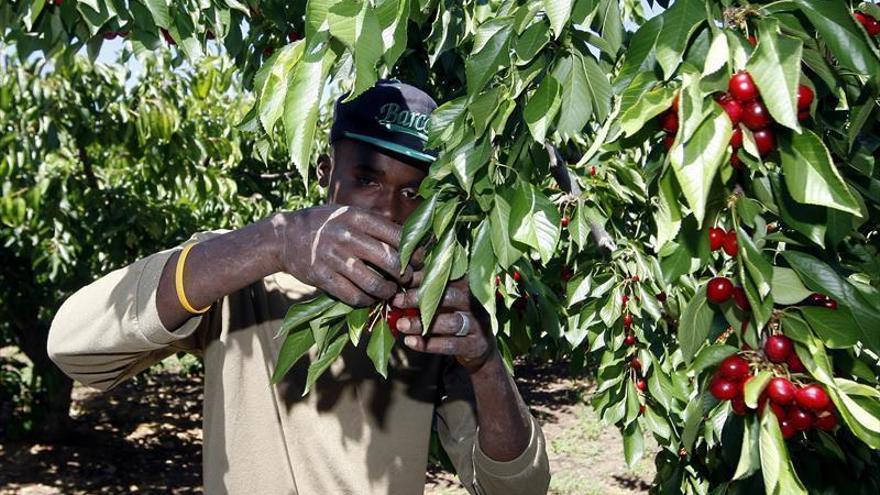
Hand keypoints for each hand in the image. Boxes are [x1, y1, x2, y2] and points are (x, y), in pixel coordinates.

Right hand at [270, 206, 415, 306]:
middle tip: (407, 280)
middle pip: (390, 261)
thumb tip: (410, 239)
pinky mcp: (323, 277)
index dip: (414, 251)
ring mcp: (334, 258)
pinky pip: (353, 296)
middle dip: (405, 275)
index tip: (420, 261)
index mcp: (357, 217)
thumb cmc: (324, 224)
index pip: (397, 235)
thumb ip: (374, 224)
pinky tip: (369, 298)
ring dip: (387, 292)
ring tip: (390, 291)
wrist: (285, 236)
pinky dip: (366, 301)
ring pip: (374, 283)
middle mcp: (347, 236)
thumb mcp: (348, 213)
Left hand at [391, 275, 495, 373]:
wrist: (481, 349)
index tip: (402, 278)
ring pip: (450, 322)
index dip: (423, 276)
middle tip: (397, 301)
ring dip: (422, 323)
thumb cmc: (457, 319)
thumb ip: (431, 293)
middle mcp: (476, 303)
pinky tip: (410, 342)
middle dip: (420, 298)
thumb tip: (401, 282)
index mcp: (468, 287)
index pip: (446, 276)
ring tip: (401, 324)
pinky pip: (451, 345)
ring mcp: (478, 325)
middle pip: (449, 296)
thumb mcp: (448, 303)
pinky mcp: (475, 345)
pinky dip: (428, 345)